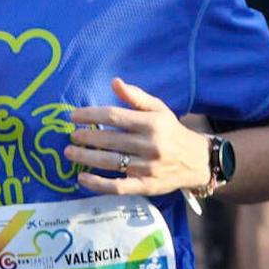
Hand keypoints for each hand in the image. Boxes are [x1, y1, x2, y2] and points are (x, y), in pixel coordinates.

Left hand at [64, 78, 211, 197]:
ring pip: (110, 162)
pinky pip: (118, 187)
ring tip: (70, 152)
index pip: (114, 116)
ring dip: (86, 157)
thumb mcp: (159, 110)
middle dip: (86, 137)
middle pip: (110, 140)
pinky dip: (97, 183)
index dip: (90, 115)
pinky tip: (81, 177)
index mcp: (153, 124)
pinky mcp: (146, 186)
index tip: (74, 116)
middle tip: (72, 136)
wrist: (198, 161)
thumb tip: (114, 82)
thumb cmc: (172, 132)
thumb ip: (136, 97)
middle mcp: (151, 145)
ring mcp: (148, 168)